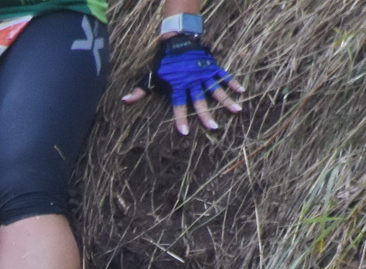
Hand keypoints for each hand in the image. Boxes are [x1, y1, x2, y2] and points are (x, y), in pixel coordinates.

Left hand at [121, 33, 245, 134]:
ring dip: (226, 100)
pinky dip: (232, 82)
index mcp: (178, 86)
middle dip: (205, 114)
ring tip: (236, 111)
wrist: (176, 39)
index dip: (180, 118)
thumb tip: (124, 101)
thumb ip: (140, 90)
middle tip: (213, 128)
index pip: (178, 105)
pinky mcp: (211, 66)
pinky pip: (223, 75)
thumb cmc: (163, 61)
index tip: (184, 132)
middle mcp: (192, 81)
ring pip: (215, 89)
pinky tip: (241, 91)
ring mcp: (203, 73)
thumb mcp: (151, 76)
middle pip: (199, 100)